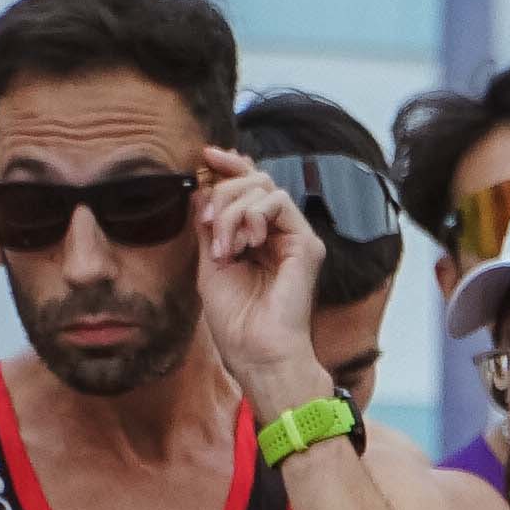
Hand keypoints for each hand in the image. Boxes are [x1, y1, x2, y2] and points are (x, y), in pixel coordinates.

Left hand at [190, 147, 332, 409]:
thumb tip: (202, 186)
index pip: (248, 186)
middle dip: (222, 193)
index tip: (205, 156)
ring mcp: (295, 238)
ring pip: (262, 187)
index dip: (229, 165)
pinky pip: (278, 202)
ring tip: (225, 247)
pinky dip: (253, 215)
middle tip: (209, 227)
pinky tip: (246, 243)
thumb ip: (209, 224)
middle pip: (253, 180)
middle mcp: (280, 234)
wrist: (256, 353)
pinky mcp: (307, 245)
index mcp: (259, 237)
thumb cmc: (236, 320)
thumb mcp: (210, 262)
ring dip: (232, 211)